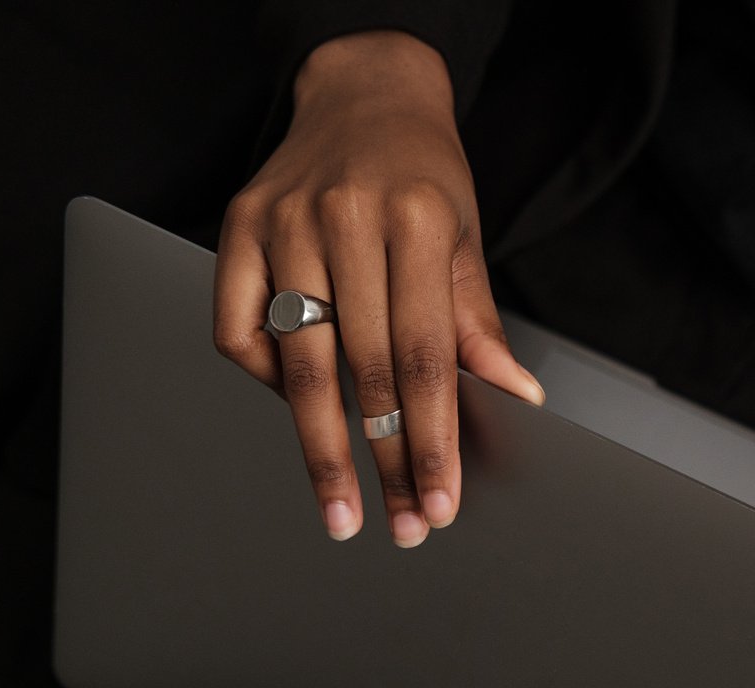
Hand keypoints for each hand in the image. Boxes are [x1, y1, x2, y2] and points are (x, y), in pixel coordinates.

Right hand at [213, 31, 542, 546]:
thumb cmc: (424, 174)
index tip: (438, 503)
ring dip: (323, 450)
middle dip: (384, 461)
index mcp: (417, 221)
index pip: (427, 358)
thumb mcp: (467, 237)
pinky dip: (266, 383)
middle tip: (398, 526)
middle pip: (364, 372)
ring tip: (342, 509)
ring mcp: (282, 224)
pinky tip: (299, 411)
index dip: (433, 440)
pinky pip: (239, 332)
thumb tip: (518, 396)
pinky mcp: (236, 230)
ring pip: (300, 364)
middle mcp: (346, 221)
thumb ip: (479, 323)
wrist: (364, 94)